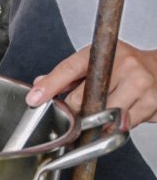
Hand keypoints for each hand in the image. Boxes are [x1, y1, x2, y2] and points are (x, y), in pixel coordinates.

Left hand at [26, 41, 156, 127]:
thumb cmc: (125, 66)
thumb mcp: (97, 63)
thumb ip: (67, 75)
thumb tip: (38, 84)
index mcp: (104, 52)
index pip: (70, 68)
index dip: (50, 85)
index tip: (35, 99)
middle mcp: (123, 64)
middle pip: (86, 97)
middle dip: (76, 111)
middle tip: (75, 115)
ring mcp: (140, 83)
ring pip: (105, 114)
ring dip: (97, 122)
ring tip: (101, 115)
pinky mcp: (151, 102)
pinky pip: (123, 124)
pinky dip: (115, 126)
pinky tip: (119, 117)